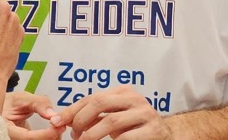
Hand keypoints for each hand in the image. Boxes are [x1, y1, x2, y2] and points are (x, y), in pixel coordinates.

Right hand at [4, 91, 65, 138]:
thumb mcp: (21, 97)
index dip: (43, 135)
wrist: (4, 108)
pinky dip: (47, 139)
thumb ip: (38, 103)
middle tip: (61, 127)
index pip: (26, 137)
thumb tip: (53, 114)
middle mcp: (9, 137)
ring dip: (50, 139)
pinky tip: (54, 132)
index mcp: (4, 127)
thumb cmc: (10, 102)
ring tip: (58, 127)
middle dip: (49, 138)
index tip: (57, 127)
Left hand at [51, 85, 172, 138]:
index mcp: (122, 91)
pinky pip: (127, 138)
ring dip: (92, 135)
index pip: (91, 97)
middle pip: (99, 103)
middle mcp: (134, 98)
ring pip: (111, 121)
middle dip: (80, 119)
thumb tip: (63, 119)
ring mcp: (146, 113)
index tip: (58, 121)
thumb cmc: (136, 129)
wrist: (169, 137)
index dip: (72, 109)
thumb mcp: (114, 119)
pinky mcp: (155, 131)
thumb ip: (94, 117)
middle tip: (73, 136)